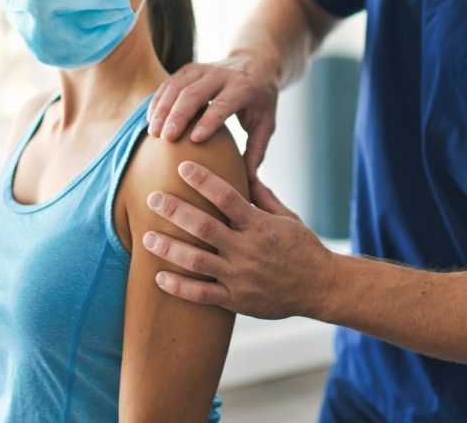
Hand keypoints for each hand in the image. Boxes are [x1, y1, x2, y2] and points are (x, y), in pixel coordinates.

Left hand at [142, 161, 334, 319]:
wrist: (320, 288)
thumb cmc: (303, 248)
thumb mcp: (288, 217)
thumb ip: (263, 197)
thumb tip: (245, 172)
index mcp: (259, 226)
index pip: (226, 197)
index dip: (202, 180)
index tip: (182, 166)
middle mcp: (247, 250)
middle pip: (203, 226)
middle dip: (175, 210)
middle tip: (153, 198)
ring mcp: (240, 277)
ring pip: (196, 261)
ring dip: (168, 247)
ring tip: (146, 237)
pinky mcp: (236, 300)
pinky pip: (201, 295)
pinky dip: (178, 287)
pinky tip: (159, 276)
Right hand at [147, 56, 279, 180]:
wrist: (256, 62)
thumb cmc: (261, 99)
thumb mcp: (267, 122)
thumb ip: (257, 150)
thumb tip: (248, 183)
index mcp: (243, 88)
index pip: (223, 104)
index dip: (209, 120)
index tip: (194, 139)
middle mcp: (221, 75)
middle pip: (194, 92)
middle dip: (178, 115)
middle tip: (165, 139)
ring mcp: (203, 69)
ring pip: (177, 85)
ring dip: (162, 108)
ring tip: (153, 133)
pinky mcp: (189, 68)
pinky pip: (169, 82)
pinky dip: (158, 100)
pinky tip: (151, 120)